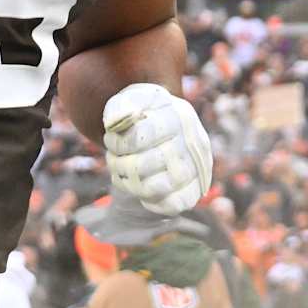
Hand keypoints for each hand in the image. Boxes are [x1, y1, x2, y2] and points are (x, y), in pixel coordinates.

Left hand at [102, 83, 211, 215]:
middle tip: (113, 159)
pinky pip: (172, 205)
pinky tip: (142, 186)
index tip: (111, 140)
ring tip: (122, 172)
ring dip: (129, 183)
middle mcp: (193, 142)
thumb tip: (115, 122)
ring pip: (155, 188)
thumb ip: (120, 107)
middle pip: (143, 165)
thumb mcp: (130, 101)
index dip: (117, 143)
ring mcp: (197, 168)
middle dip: (118, 164)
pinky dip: (150, 201)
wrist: (162, 128)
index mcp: (179, 115)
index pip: (139, 136)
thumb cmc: (142, 114)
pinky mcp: (194, 191)